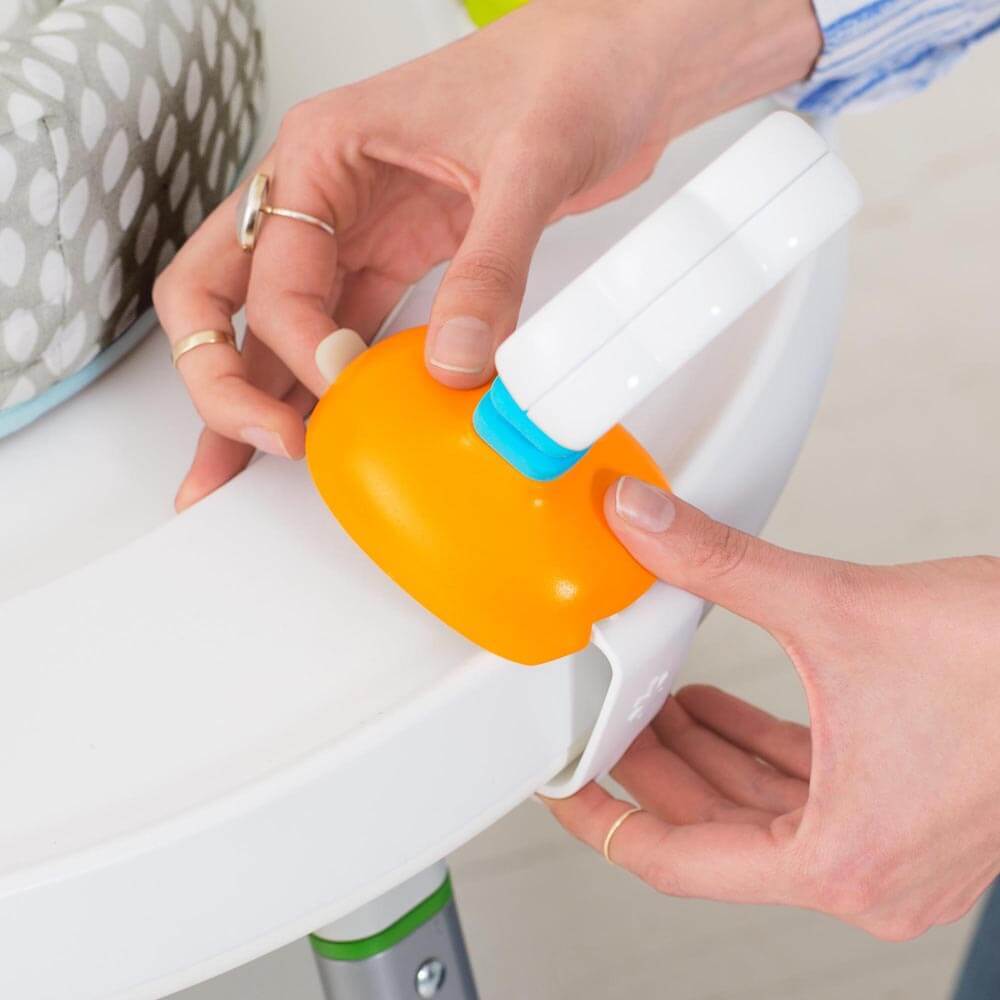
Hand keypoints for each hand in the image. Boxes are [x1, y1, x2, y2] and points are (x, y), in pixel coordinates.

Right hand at [152, 0, 819, 509]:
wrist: (620, 65)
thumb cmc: (565, 72)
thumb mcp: (527, 165)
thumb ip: (488, 268)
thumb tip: (454, 363)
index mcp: (321, 150)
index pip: (273, 273)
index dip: (297, 345)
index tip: (342, 387)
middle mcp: (322, 193)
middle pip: (222, 293)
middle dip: (221, 375)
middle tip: (249, 442)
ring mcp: (356, 229)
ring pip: (274, 321)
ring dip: (259, 391)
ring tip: (252, 463)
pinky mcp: (400, 258)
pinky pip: (344, 328)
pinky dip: (329, 380)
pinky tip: (327, 424)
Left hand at [545, 477, 999, 939]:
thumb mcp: (834, 605)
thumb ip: (719, 562)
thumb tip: (643, 521)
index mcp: (841, 859)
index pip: (676, 860)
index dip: (603, 818)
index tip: (563, 788)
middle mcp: (868, 874)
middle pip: (714, 831)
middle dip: (652, 767)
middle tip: (601, 719)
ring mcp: (892, 849)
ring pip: (759, 811)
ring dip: (702, 754)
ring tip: (653, 700)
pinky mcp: (908, 810)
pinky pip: (802, 791)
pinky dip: (753, 749)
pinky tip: (717, 707)